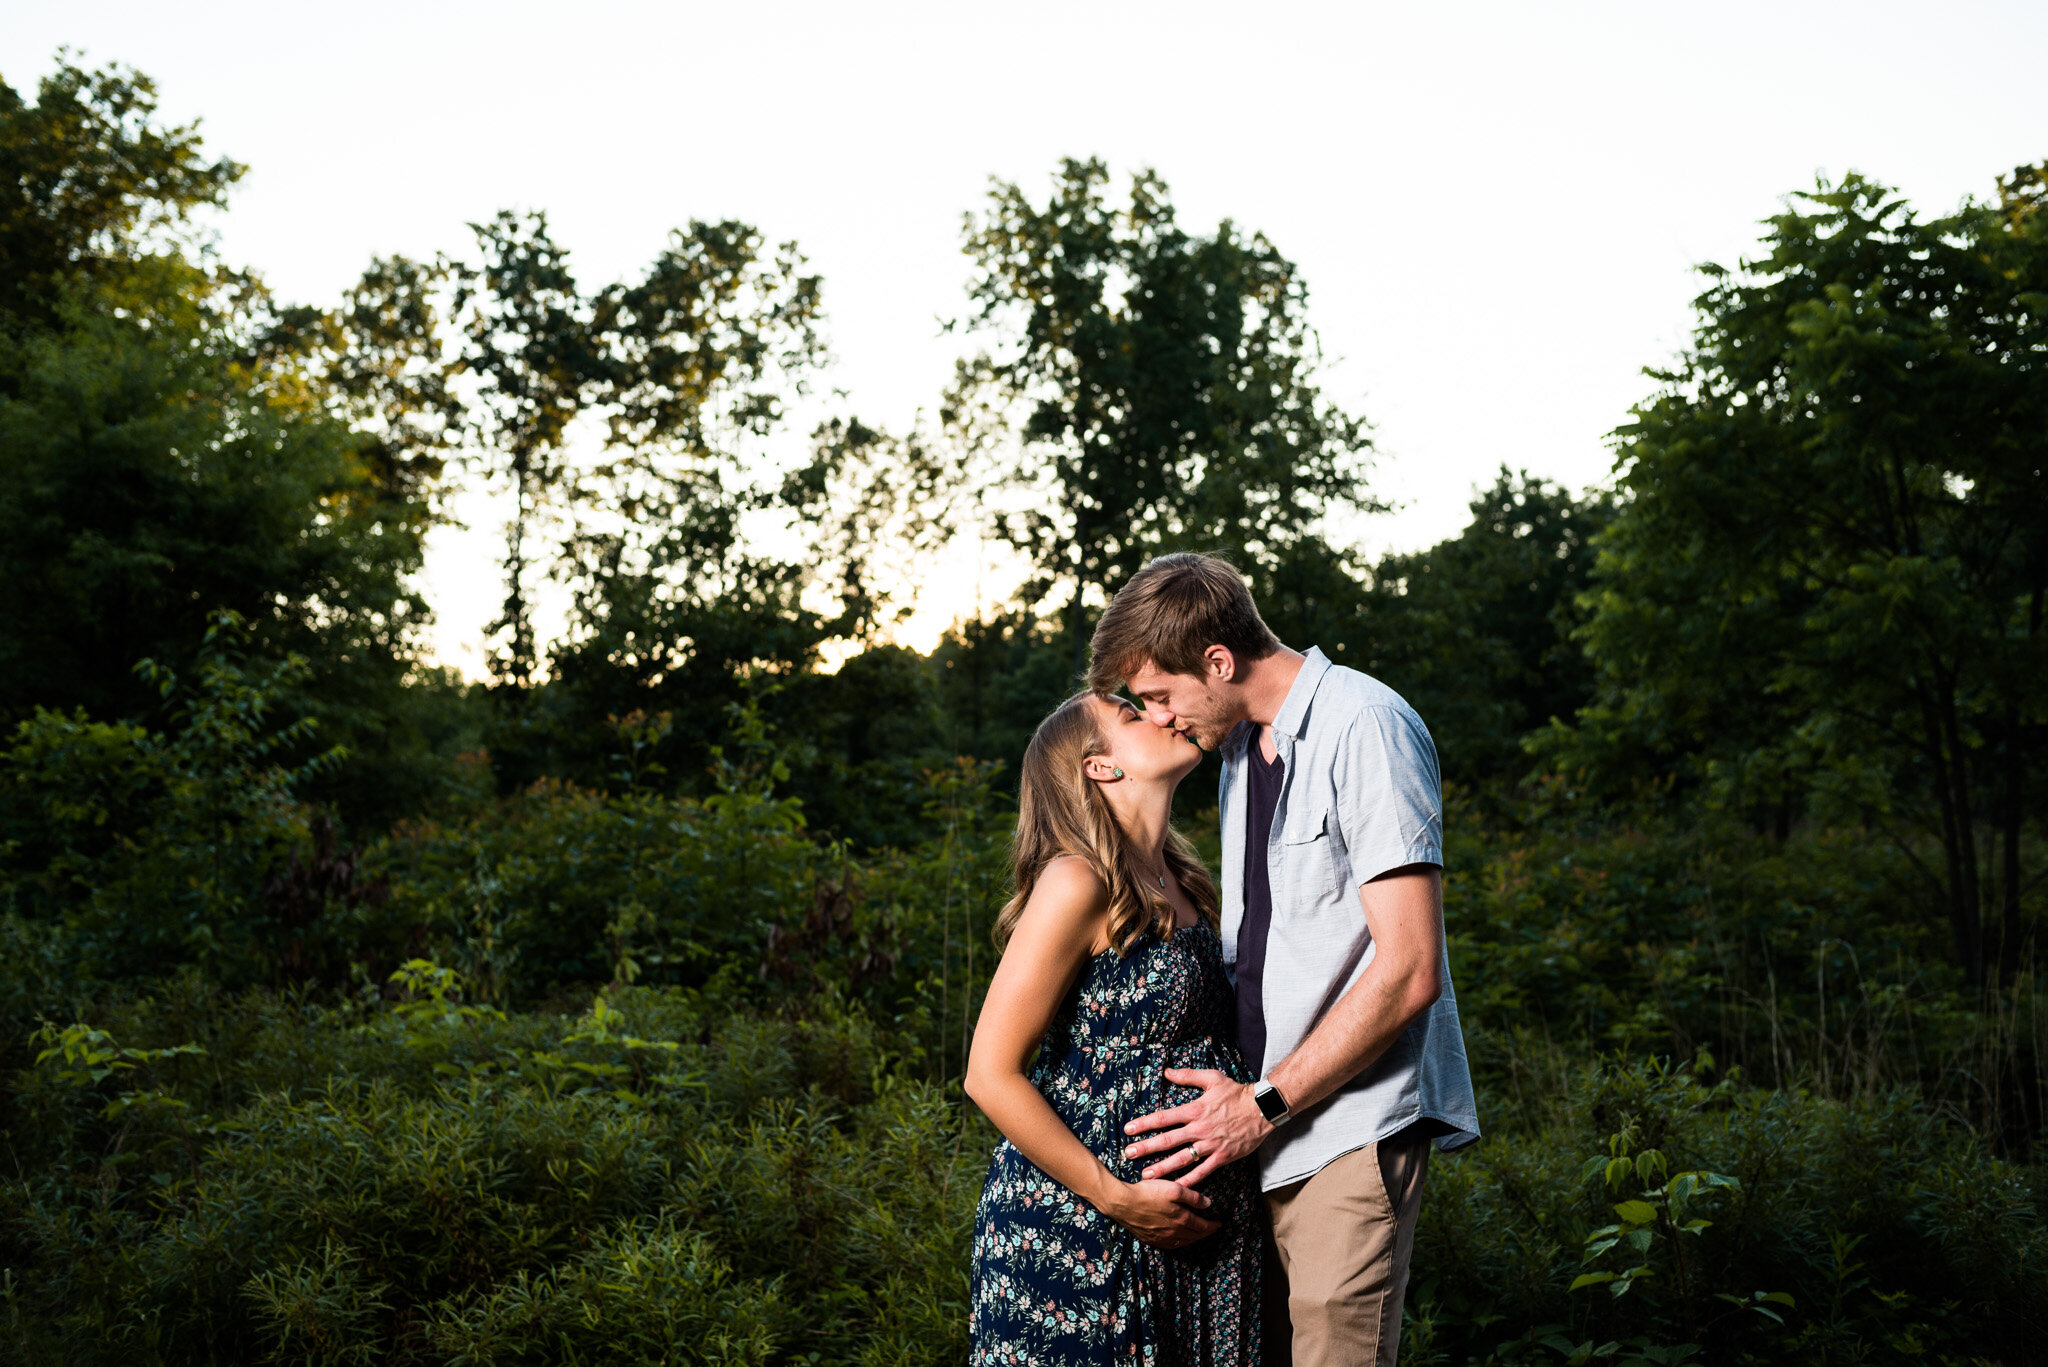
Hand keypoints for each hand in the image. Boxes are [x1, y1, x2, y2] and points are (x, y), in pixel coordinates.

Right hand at [1103, 1178, 1218, 1247]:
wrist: (1122, 1202)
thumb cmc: (1148, 1192)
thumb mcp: (1174, 1189)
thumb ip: (1193, 1197)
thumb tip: (1208, 1204)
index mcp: (1181, 1220)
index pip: (1203, 1227)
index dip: (1213, 1226)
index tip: (1219, 1224)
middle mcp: (1173, 1233)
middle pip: (1195, 1237)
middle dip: (1205, 1233)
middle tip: (1212, 1230)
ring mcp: (1161, 1238)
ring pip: (1183, 1243)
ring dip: (1193, 1239)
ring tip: (1198, 1235)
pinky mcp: (1150, 1239)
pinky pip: (1170, 1245)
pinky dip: (1179, 1243)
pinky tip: (1178, 1239)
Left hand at [1121, 1068, 1270, 1187]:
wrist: (1262, 1109)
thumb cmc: (1236, 1093)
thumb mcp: (1212, 1078)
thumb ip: (1188, 1076)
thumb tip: (1167, 1072)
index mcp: (1194, 1110)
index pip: (1163, 1118)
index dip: (1144, 1124)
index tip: (1128, 1130)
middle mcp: (1199, 1129)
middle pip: (1167, 1140)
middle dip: (1146, 1148)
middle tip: (1128, 1154)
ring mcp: (1210, 1145)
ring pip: (1182, 1159)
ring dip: (1162, 1168)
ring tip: (1146, 1175)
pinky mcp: (1222, 1157)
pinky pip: (1203, 1171)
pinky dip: (1190, 1180)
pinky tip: (1177, 1187)